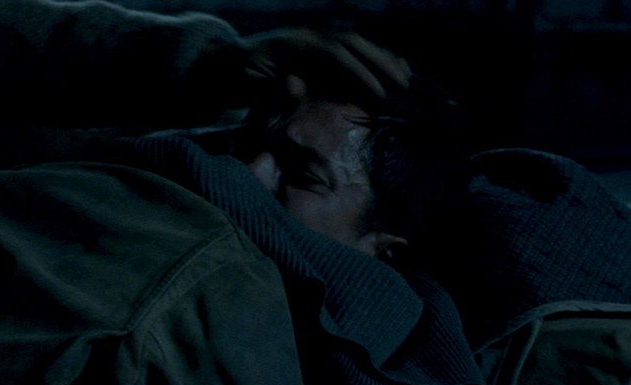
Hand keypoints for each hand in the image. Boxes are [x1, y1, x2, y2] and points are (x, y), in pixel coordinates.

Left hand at [240, 28, 412, 107]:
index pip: (335, 55)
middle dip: (380, 63)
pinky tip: (395, 70)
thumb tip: (297, 86)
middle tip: (404, 87)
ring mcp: (318, 41)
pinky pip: (352, 52)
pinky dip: (374, 60)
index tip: (378, 93)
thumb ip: (269, 87)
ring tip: (407, 80)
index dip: (358, 72)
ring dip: (382, 60)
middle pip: (353, 44)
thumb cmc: (238, 77)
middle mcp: (312, 37)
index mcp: (297, 45)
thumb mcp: (247, 84)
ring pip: (357, 45)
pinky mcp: (321, 51)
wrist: (229, 62)